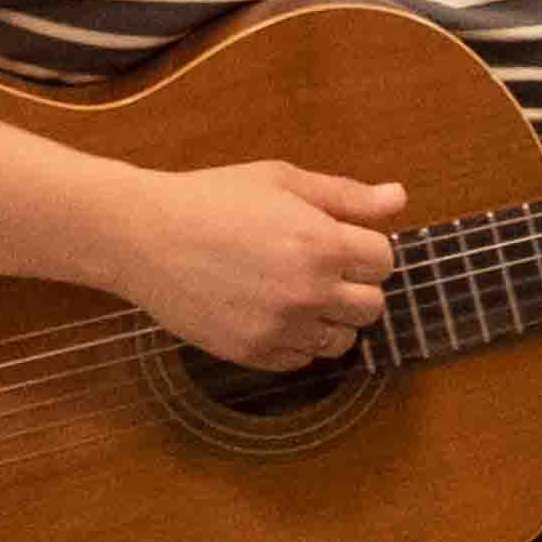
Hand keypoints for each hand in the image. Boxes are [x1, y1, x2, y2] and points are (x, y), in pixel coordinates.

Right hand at [117, 159, 402, 371]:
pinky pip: (303, 360)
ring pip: (343, 341)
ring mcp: (280, 327)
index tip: (339, 241)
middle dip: (354, 285)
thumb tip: (399, 198)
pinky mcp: (253, 353)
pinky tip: (271, 311)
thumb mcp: (282, 181)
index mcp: (321, 244)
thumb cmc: (212, 199)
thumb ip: (347, 196)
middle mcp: (308, 291)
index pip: (384, 261)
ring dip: (330, 318)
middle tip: (319, 267)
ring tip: (296, 291)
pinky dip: (297, 341)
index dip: (364, 248)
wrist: (141, 235)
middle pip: (372, 305)